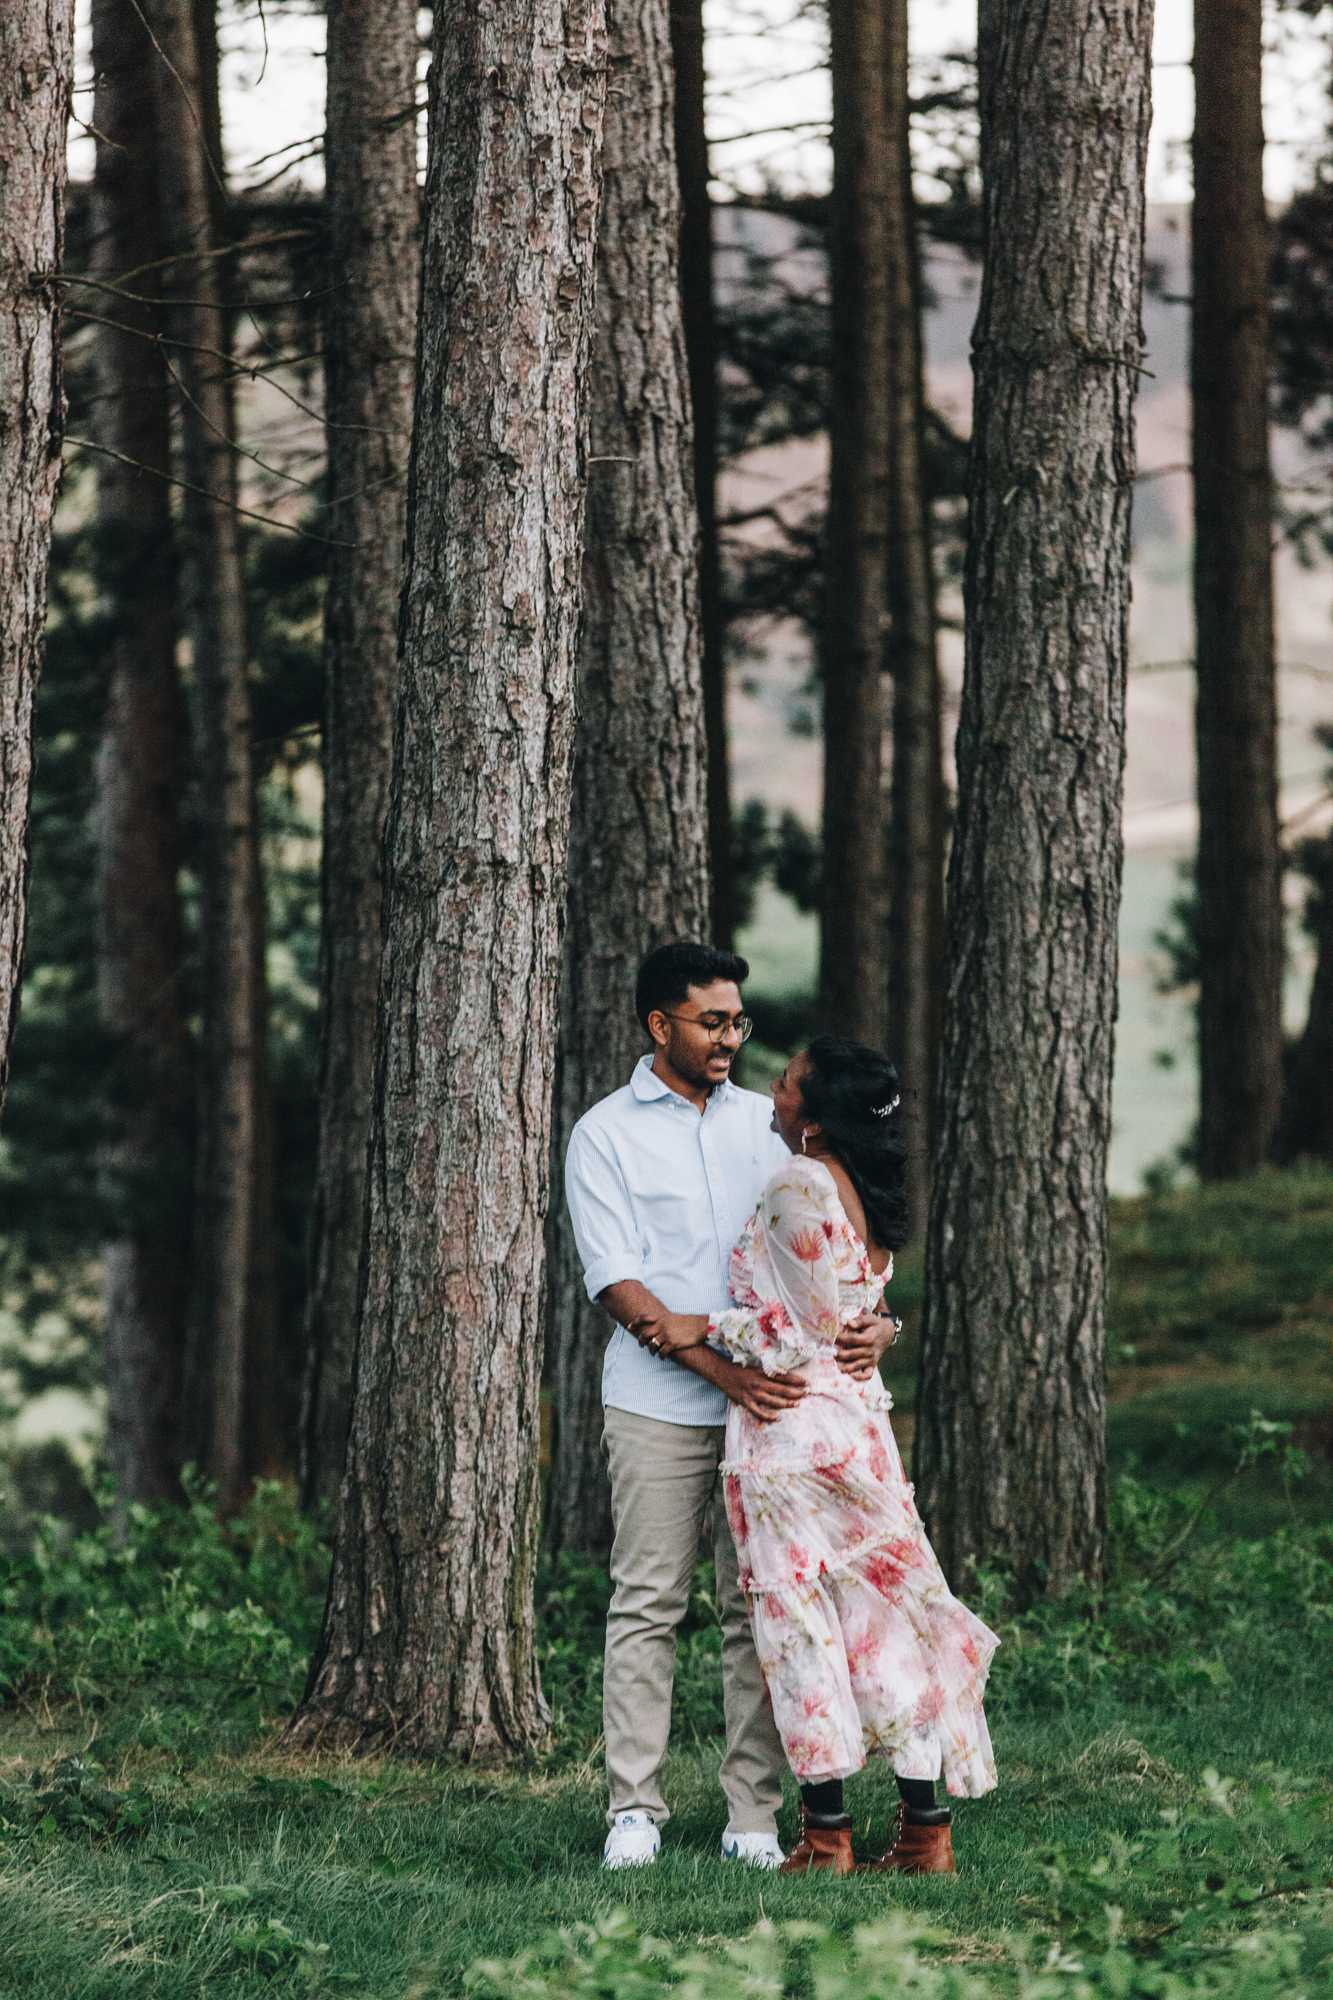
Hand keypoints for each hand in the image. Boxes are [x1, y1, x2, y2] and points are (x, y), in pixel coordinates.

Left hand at [627, 1309, 708, 1358]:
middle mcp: (661, 1325)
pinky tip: (662, 1357)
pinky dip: (660, 1356)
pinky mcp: (672, 1344)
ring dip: (650, 1350)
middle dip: (641, 1341)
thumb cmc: (688, 1322)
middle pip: (645, 1334)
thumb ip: (663, 1321)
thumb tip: (656, 1326)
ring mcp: (666, 1335)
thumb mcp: (673, 1318)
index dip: (634, 1322)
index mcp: (661, 1317)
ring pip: (652, 1345)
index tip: (629, 1327)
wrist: (699, 1326)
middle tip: (641, 1344)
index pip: (643, 1317)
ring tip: (652, 1353)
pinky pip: (662, 1352)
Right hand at [676, 1344, 806, 1421]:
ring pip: (774, 1401)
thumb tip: (781, 1375)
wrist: (719, 1371)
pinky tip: (778, 1418)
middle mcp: (759, 1382)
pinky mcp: (746, 1401)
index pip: (783, 1376)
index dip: (796, 1379)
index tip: (807, 1382)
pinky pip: (759, 1412)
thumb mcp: (754, 1366)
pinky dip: (769, 1417)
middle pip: (782, 1389)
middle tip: (807, 1394)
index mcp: (762, 1371)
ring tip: (797, 1404)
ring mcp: (752, 1393)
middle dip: (796, 1392)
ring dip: (787, 1403)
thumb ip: (766, 1371)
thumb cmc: (738, 1367)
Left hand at [835, 1311, 900, 1381]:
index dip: (840, 1339)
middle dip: (839, 1354)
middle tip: (829, 1353)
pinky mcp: (872, 1365)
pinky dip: (859, 1377)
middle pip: (852, 1354)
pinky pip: (867, 1375)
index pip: (852, 1340)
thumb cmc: (875, 1325)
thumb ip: (859, 1320)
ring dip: (845, 1366)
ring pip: (857, 1365)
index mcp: (869, 1338)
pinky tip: (850, 1375)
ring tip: (835, 1364)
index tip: (831, 1338)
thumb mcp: (870, 1318)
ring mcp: (871, 1359)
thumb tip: (849, 1323)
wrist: (887, 1333)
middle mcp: (870, 1350)